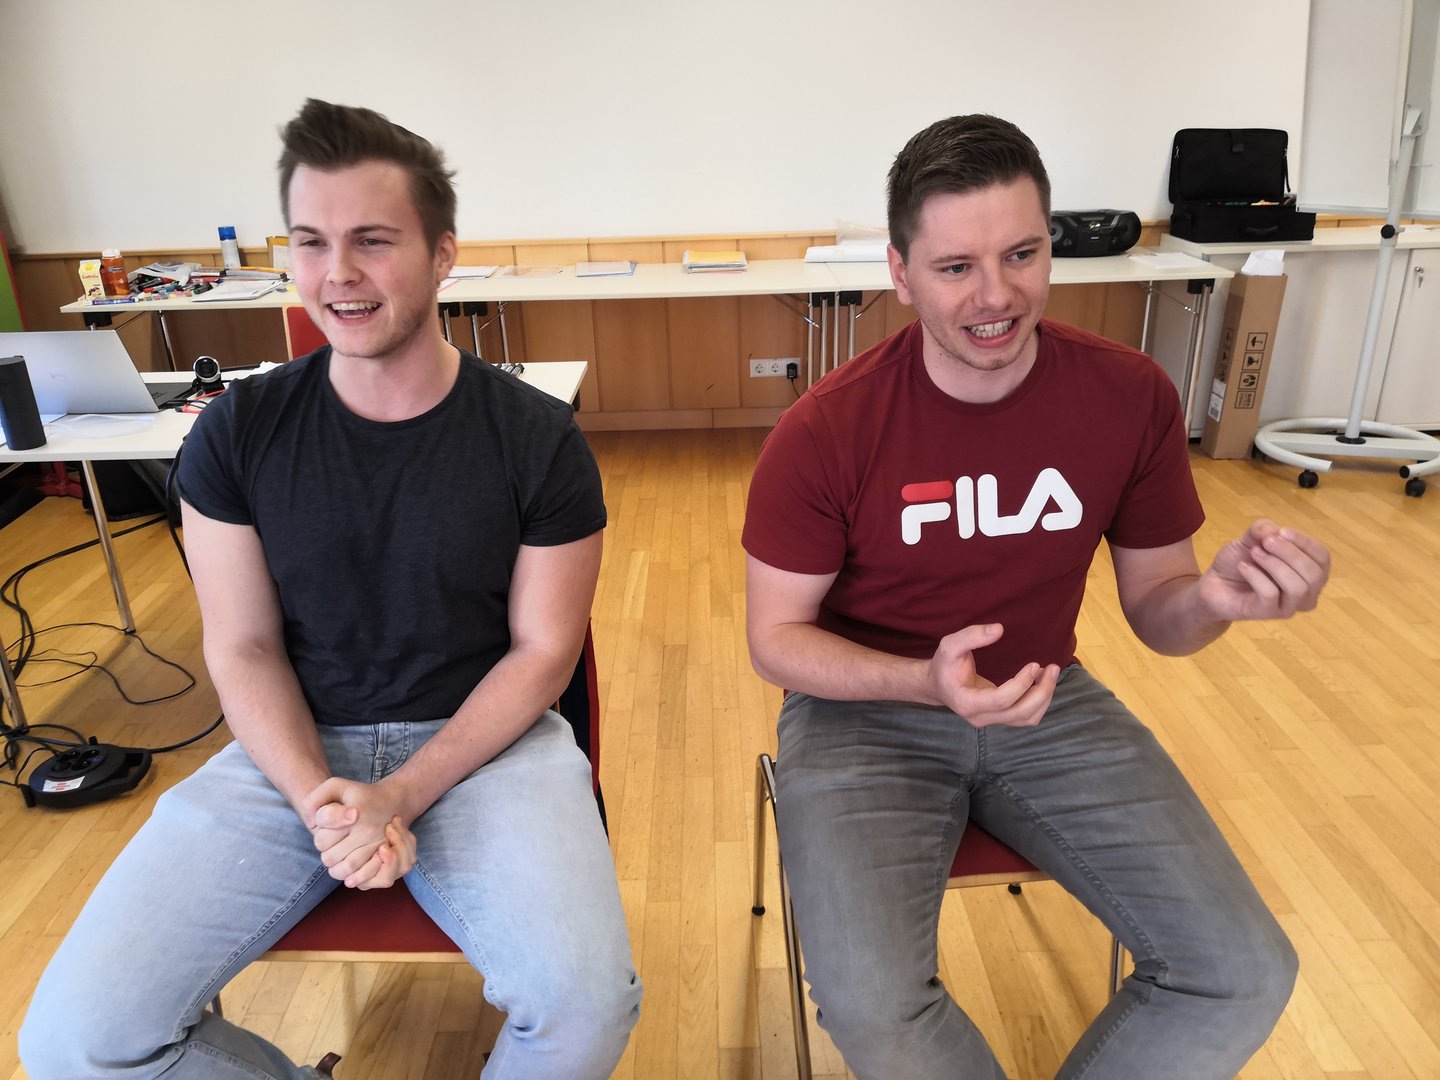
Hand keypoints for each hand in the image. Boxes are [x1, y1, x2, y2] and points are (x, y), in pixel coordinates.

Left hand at [302, 777, 410, 883]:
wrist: (392, 801)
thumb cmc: (359, 794)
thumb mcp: (336, 785)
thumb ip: (314, 799)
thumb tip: (311, 823)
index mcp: (355, 811)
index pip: (322, 827)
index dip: (318, 823)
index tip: (326, 817)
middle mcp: (367, 829)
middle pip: (325, 849)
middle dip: (323, 843)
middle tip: (332, 834)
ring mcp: (375, 845)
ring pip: (337, 865)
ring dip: (331, 859)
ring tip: (336, 848)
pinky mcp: (380, 856)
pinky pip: (353, 874)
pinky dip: (343, 872)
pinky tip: (343, 862)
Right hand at [926, 624, 1060, 727]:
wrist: (938, 685)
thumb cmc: (944, 665)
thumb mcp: (950, 645)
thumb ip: (971, 636)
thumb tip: (999, 629)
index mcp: (967, 702)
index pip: (1002, 700)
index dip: (1022, 683)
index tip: (1034, 664)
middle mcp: (981, 717)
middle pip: (1020, 713)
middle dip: (1042, 692)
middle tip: (1052, 668)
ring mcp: (991, 721)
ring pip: (1027, 718)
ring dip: (1044, 697)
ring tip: (1050, 673)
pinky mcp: (1000, 718)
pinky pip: (1027, 717)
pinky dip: (1040, 701)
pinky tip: (1041, 681)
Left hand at [1198, 519, 1329, 621]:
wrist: (1215, 583)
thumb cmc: (1242, 560)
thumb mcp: (1251, 538)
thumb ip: (1263, 528)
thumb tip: (1273, 530)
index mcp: (1310, 572)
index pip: (1323, 558)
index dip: (1305, 542)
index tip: (1281, 531)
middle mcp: (1306, 593)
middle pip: (1314, 574)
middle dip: (1290, 553)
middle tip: (1264, 542)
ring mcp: (1288, 607)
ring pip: (1297, 587)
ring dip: (1274, 565)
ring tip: (1254, 553)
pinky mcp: (1266, 613)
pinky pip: (1270, 594)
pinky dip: (1255, 576)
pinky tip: (1243, 567)